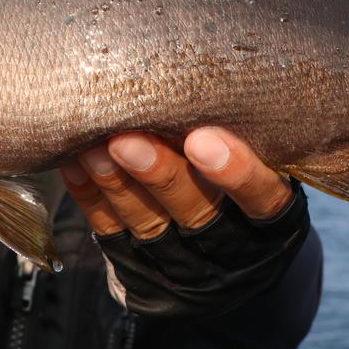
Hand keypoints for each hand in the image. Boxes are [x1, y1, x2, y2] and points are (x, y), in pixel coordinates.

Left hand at [62, 127, 310, 318]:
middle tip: (128, 139)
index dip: (237, 173)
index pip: (263, 200)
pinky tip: (75, 164)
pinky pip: (113, 237)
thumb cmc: (245, 180)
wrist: (227, 259)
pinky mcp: (142, 275)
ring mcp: (184, 268)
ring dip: (118, 186)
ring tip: (93, 149)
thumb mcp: (264, 163)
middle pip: (198, 214)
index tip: (202, 139)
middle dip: (160, 174)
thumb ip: (244, 135)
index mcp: (274, 223)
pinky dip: (92, 199)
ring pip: (150, 227)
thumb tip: (200, 74)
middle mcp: (232, 252)